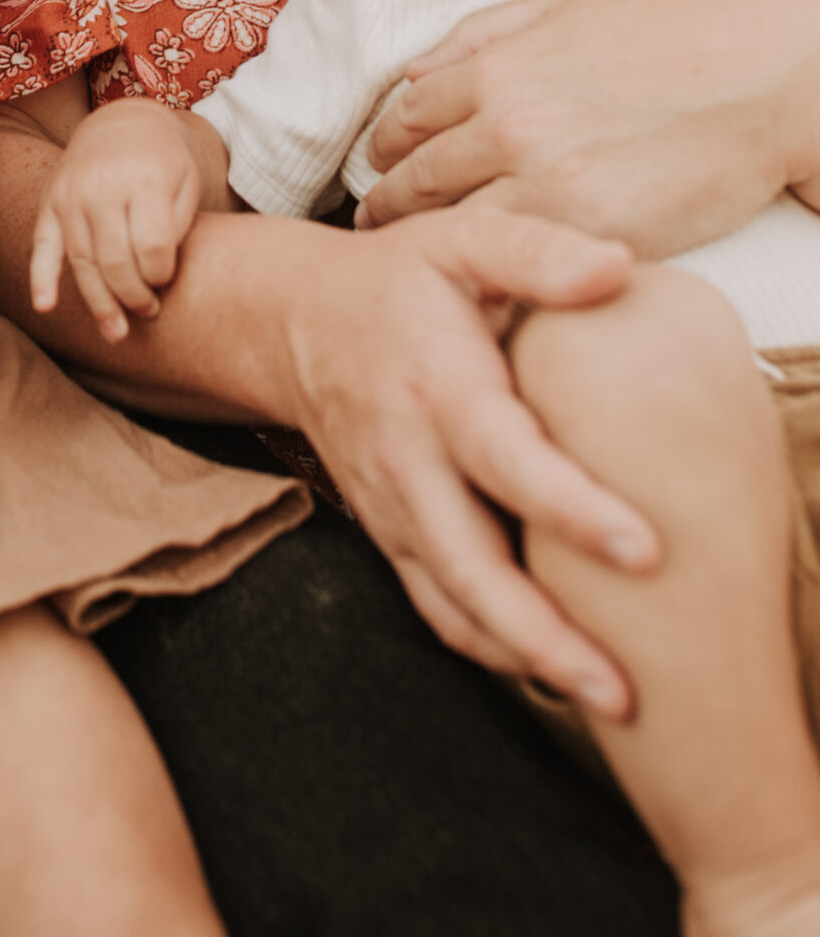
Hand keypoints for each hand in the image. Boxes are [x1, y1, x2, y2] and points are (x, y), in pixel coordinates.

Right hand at [30, 100, 203, 338]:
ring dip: (98, 302)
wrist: (122, 122)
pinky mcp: (49, 202)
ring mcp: (70, 195)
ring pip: (81, 261)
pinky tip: (45, 307)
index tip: (166, 281)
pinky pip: (42, 245)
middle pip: (114, 259)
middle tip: (148, 313)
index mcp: (143, 180)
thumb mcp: (186, 184)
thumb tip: (154, 276)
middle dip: (133, 296)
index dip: (160, 274)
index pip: (152, 246)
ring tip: (114, 333)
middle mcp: (101, 187)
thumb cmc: (163, 163)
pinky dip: (41, 278)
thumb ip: (175, 227)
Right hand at [257, 202, 654, 709]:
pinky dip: (488, 646)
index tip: (643, 549)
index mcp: (436, 384)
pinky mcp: (388, 531)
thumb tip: (620, 268)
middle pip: (469, 564)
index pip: (503, 457)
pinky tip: (549, 669)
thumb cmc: (396, 281)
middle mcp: (406, 457)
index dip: (569, 508)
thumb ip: (538, 252)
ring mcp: (390, 504)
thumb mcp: (459, 240)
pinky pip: (435, 604)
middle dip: (544, 633)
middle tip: (622, 686)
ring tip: (604, 696)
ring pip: (450, 601)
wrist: (292, 322)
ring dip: (522, 656)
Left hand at [358, 0, 814, 251]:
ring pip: (452, 230)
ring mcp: (549, 185)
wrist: (777, 75)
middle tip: (378, 227)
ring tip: (419, 268)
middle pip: (415, 180)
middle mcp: (510, 126)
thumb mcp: (572, 7)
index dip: (389, 145)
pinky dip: (490, 276)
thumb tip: (414, 69)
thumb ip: (485, 34)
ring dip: (428, 248)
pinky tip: (481, 286)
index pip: (407, 116)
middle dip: (389, 204)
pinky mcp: (592, 234)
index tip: (383, 166)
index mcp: (500, 67)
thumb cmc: (685, 31)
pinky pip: (514, 265)